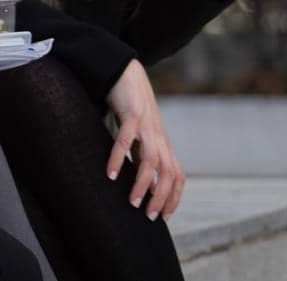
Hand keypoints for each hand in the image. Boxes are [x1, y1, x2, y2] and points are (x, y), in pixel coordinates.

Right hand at [105, 60, 183, 220]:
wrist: (126, 71)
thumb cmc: (130, 105)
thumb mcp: (138, 133)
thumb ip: (139, 153)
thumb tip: (138, 177)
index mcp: (162, 143)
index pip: (177, 175)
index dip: (174, 197)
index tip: (163, 216)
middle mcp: (159, 137)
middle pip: (169, 173)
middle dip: (161, 197)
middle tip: (148, 216)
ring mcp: (147, 126)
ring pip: (152, 161)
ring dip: (143, 184)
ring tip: (132, 201)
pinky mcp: (132, 114)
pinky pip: (127, 139)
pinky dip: (119, 157)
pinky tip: (109, 173)